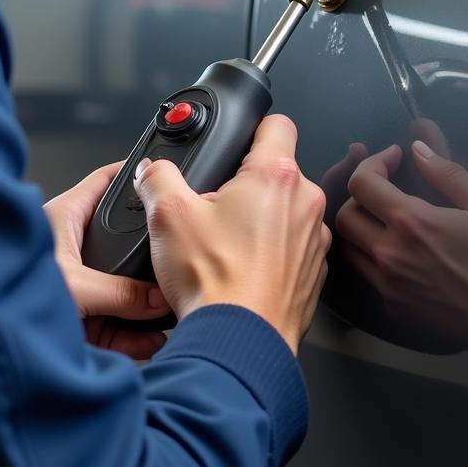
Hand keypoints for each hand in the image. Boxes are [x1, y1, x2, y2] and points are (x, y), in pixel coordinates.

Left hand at [46, 163, 170, 359]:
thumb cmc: (2, 294)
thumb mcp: (75, 287)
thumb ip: (122, 292)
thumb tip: (158, 297)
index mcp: (62, 219)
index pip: (104, 183)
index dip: (131, 175)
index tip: (160, 173)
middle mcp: (67, 247)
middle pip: (120, 242)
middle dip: (148, 257)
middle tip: (176, 259)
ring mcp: (71, 282)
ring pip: (116, 287)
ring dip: (141, 307)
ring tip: (167, 316)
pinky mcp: (70, 315)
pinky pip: (108, 322)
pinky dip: (128, 334)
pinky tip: (148, 341)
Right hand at [134, 116, 329, 354]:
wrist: (239, 343)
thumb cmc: (215, 283)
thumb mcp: (167, 215)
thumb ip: (158, 177)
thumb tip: (153, 170)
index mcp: (275, 176)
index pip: (277, 124)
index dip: (253, 127)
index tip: (239, 139)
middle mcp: (305, 202)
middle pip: (278, 172)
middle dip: (247, 183)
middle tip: (216, 208)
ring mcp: (313, 239)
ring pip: (286, 211)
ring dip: (262, 220)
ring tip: (226, 245)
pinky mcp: (314, 271)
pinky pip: (293, 247)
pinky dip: (272, 253)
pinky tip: (243, 270)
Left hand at [336, 141, 467, 360]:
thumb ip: (448, 173)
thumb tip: (417, 149)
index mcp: (411, 222)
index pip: (361, 183)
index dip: (373, 162)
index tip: (397, 157)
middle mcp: (389, 254)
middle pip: (344, 216)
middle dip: (360, 193)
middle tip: (388, 187)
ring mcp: (389, 286)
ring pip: (350, 249)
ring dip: (361, 227)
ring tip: (388, 218)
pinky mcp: (395, 308)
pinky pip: (368, 275)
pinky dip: (373, 256)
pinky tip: (402, 251)